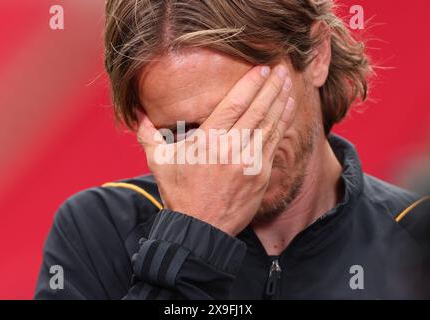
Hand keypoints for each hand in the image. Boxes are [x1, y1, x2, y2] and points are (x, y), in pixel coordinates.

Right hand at [136, 65, 295, 235]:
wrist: (200, 230)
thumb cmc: (180, 194)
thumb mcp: (158, 163)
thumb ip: (149, 135)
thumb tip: (141, 116)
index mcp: (208, 140)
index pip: (235, 103)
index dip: (251, 83)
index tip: (263, 68)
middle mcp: (232, 148)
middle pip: (257, 109)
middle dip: (272, 86)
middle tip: (282, 69)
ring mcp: (250, 162)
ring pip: (270, 124)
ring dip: (281, 101)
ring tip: (288, 84)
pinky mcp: (261, 175)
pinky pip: (274, 143)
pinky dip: (282, 124)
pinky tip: (287, 110)